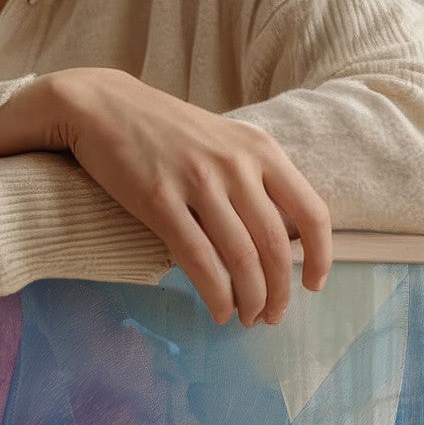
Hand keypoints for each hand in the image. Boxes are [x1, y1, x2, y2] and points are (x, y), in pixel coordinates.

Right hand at [0, 68, 331, 326]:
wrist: (102, 106)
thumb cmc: (166, 132)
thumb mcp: (224, 142)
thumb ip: (255, 180)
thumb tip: (282, 238)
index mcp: (259, 150)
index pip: (310, 211)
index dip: (321, 257)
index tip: (314, 286)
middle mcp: (236, 165)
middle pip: (276, 247)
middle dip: (279, 293)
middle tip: (272, 317)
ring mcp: (198, 182)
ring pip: (241, 259)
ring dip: (250, 301)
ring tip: (246, 318)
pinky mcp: (159, 200)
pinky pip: (199, 260)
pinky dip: (216, 295)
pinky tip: (218, 312)